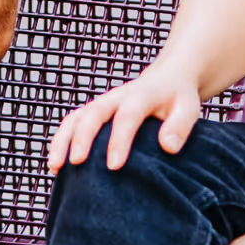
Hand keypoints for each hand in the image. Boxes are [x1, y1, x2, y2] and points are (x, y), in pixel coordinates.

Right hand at [47, 62, 204, 173]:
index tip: (113, 166)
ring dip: (63, 140)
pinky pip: (72, 123)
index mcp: (142, 95)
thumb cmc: (178, 99)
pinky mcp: (94, 111)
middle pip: (94, 113)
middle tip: (76, 163)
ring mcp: (103, 103)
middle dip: (82, 137)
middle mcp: (117, 97)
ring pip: (76, 117)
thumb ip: (180, 125)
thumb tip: (168, 147)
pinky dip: (60, 141)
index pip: (127, 116)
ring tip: (55, 166)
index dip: (119, 140)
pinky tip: (55, 166)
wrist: (168, 77)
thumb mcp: (189, 108)